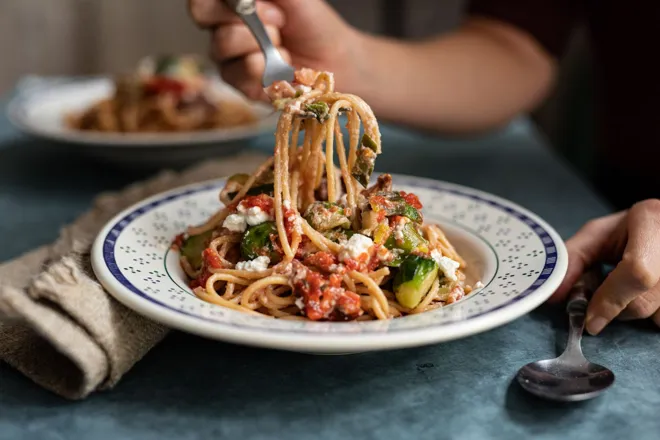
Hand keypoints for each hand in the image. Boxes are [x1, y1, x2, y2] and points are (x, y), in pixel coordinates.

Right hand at [187, 0, 362, 99]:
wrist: (335, 58)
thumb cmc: (312, 22)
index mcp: (229, 7)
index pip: (200, 3)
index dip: (222, 2)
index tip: (260, 3)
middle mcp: (223, 31)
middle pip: (205, 17)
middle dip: (247, 16)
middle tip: (279, 20)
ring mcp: (230, 60)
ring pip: (222, 44)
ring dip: (261, 41)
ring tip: (284, 46)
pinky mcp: (241, 86)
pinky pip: (239, 73)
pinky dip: (266, 67)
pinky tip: (284, 67)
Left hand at [550, 199, 659, 334]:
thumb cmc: (630, 229)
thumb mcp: (598, 236)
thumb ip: (573, 260)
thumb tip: (553, 293)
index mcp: (652, 220)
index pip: (636, 272)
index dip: (610, 300)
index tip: (591, 320)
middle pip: (644, 300)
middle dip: (616, 308)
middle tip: (604, 298)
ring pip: (658, 314)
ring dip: (636, 309)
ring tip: (630, 289)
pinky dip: (653, 312)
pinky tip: (646, 293)